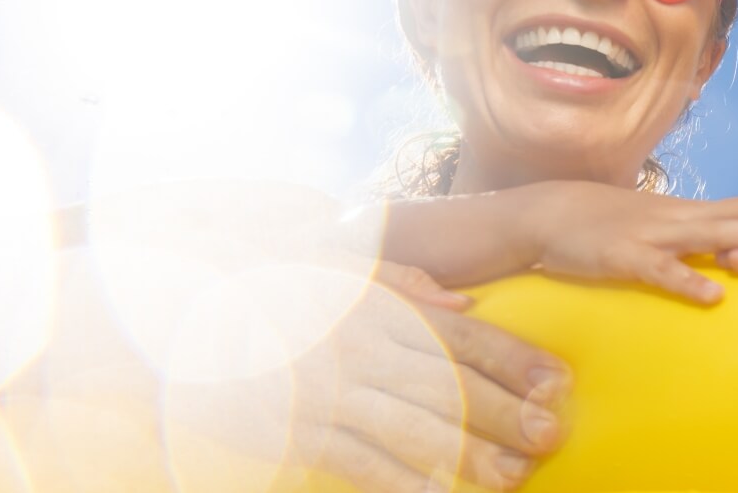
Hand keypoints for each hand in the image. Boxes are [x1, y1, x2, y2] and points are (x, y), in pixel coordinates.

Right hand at [168, 261, 568, 491]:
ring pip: (409, 426)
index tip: (559, 380)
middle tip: (551, 433)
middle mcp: (360, 348)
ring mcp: (328, 392)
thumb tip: (464, 301)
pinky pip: (357, 460)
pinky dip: (399, 482)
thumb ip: (403, 280)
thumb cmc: (271, 288)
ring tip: (510, 477)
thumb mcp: (335, 267)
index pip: (460, 333)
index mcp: (377, 308)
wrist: (179, 312)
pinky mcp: (297, 429)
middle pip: (447, 383)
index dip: (513, 357)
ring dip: (464, 455)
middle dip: (504, 411)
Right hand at [528, 181, 737, 302]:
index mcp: (689, 213)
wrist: (548, 214)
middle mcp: (680, 218)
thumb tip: (733, 247)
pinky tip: (713, 295)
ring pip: (713, 235)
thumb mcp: (656, 227)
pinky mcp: (626, 259)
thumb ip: (693, 236)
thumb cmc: (604, 224)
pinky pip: (662, 272)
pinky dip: (688, 281)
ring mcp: (654, 236)